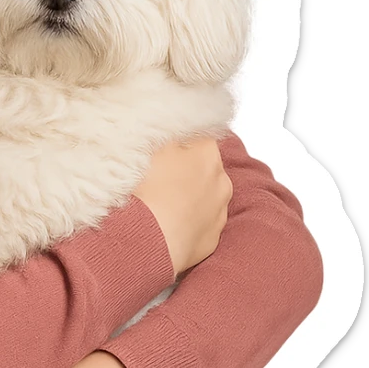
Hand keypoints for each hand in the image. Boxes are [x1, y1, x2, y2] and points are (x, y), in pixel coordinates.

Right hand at [133, 137, 230, 276]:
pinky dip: (186, 223)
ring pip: (203, 197)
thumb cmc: (147, 189)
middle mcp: (221, 180)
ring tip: (160, 204)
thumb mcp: (150, 145)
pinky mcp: (211, 239)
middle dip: (184, 170)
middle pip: (202, 167)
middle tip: (156, 177)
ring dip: (187, 197)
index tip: (161, 150)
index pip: (198, 136)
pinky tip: (166, 224)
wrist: (148, 239)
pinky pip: (199, 225)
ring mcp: (219, 212)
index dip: (177, 143)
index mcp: (207, 152)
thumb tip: (172, 128)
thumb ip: (166, 132)